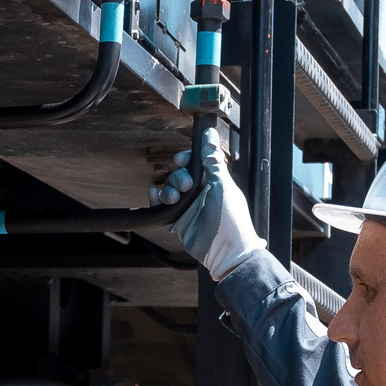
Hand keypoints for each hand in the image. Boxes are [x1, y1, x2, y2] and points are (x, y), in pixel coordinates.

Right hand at [169, 129, 265, 279]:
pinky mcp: (178, 220)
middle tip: (185, 186)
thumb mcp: (222, 184)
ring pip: (170, 189)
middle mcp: (200, 192)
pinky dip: (156, 199)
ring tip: (172, 199)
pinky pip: (162, 206)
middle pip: (180, 174)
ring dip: (167, 189)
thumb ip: (213, 160)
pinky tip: (155, 196)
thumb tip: (209, 134)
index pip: (196, 163)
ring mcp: (188, 206)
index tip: (182, 160)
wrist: (226, 251)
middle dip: (178, 176)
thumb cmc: (230, 218)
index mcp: (214, 181)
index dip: (187, 159)